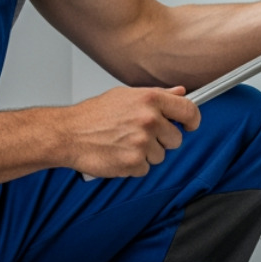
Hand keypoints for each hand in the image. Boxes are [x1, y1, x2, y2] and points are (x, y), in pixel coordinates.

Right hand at [53, 86, 200, 178]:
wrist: (68, 134)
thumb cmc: (93, 115)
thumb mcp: (125, 96)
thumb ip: (157, 95)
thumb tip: (180, 92)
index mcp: (150, 99)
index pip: (188, 110)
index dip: (192, 120)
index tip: (189, 125)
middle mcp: (149, 119)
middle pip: (176, 139)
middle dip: (162, 140)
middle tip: (140, 136)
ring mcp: (142, 142)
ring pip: (160, 156)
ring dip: (146, 154)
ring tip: (124, 144)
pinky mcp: (133, 162)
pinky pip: (145, 169)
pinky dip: (134, 166)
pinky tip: (119, 154)